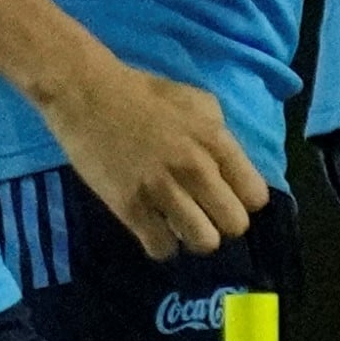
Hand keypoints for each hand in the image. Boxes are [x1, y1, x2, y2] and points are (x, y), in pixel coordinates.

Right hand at [43, 54, 269, 258]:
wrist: (84, 92)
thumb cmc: (141, 93)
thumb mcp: (193, 100)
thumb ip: (217, 131)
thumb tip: (231, 164)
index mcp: (215, 140)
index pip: (255, 197)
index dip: (242, 202)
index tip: (224, 198)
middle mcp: (195, 167)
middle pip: (235, 225)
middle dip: (221, 224)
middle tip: (201, 214)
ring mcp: (162, 188)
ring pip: (203, 242)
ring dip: (192, 238)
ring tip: (177, 225)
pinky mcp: (130, 206)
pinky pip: (162, 248)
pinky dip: (160, 245)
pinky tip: (152, 229)